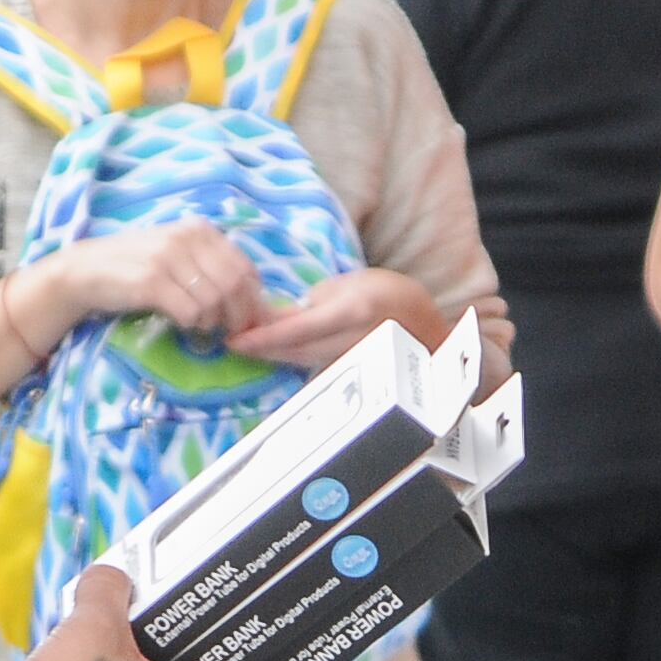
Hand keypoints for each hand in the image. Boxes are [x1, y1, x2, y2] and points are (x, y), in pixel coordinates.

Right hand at [29, 221, 267, 345]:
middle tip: (229, 331)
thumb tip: (252, 298)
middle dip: (238, 315)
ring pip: (214, 300)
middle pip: (234, 285)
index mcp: (199, 230)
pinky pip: (190, 312)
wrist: (85, 271)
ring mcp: (168, 258)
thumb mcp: (177, 255)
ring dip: (212, 321)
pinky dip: (192, 324)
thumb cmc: (135, 266)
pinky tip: (181, 322)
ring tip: (199, 325)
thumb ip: (211, 267)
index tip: (248, 319)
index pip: (244, 267)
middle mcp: (187, 238)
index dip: (253, 298)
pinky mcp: (152, 281)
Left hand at [228, 268, 444, 369]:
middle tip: (234, 343)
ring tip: (250, 347)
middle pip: (297, 351)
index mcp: (353, 312)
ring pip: (304, 364)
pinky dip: (296, 363)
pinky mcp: (357, 374)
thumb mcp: (349, 286)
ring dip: (276, 356)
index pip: (297, 330)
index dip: (263, 338)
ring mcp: (357, 362)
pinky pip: (318, 370)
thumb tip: (271, 318)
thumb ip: (310, 304)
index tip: (236, 340)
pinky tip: (279, 356)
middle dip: (263, 349)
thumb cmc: (388, 295)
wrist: (427, 325)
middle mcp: (355, 341)